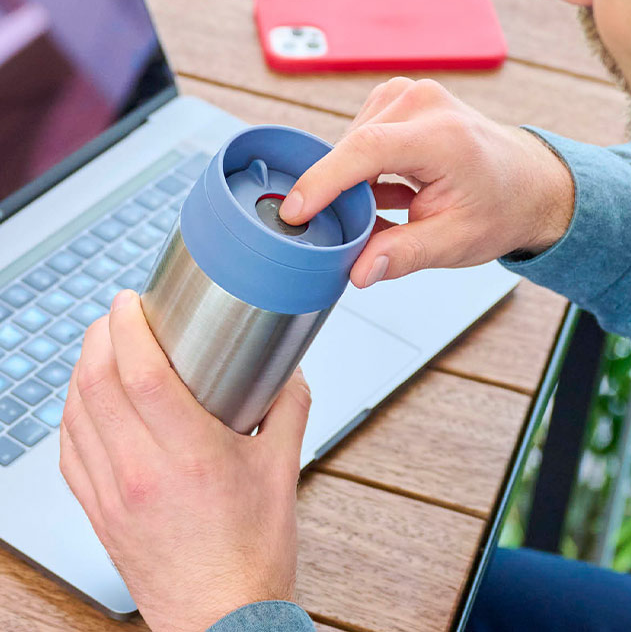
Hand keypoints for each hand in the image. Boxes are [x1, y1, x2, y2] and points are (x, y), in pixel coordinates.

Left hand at [59, 290, 310, 631]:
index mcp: (190, 456)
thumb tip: (288, 369)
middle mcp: (140, 472)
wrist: (221, 615)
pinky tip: (90, 398)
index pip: (139, 373)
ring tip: (105, 348)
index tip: (131, 302)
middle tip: (118, 316)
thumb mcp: (283, 469)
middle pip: (96, 383)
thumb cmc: (252, 550)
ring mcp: (112, 494)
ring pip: (74, 412)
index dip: (127, 326)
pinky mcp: (98, 511)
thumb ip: (289, 408)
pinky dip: (74, 410)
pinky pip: (69, 448)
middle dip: (99, 335)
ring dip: (83, 368)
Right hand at [279, 77, 574, 287]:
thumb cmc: (500, 208)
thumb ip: (404, 255)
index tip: (294, 212)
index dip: (323, 182)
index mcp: (442, 136)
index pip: (366, 151)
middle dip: (341, 195)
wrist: (527, 183)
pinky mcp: (399, 102)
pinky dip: (363, 171)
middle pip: (352, 149)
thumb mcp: (456, 242)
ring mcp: (409, 96)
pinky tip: (389, 194)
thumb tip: (358, 271)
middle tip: (355, 234)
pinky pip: (360, 138)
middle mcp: (422, 103)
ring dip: (355, 184)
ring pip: (351, 145)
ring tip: (391, 210)